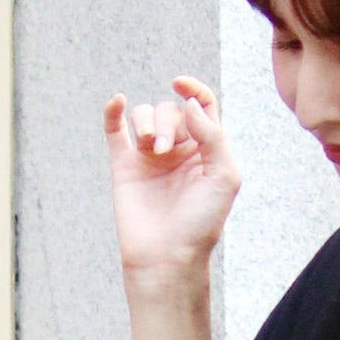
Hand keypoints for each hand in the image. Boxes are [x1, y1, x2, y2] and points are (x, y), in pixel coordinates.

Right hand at [103, 75, 240, 282]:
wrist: (168, 255)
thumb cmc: (202, 222)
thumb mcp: (224, 177)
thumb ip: (214, 136)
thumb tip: (189, 104)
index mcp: (207, 152)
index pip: (202, 107)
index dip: (193, 89)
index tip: (180, 84)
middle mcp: (179, 151)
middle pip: (171, 110)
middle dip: (167, 121)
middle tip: (164, 149)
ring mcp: (150, 157)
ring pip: (145, 114)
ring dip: (147, 122)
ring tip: (150, 148)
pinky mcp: (124, 166)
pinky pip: (115, 129)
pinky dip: (114, 111)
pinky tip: (118, 103)